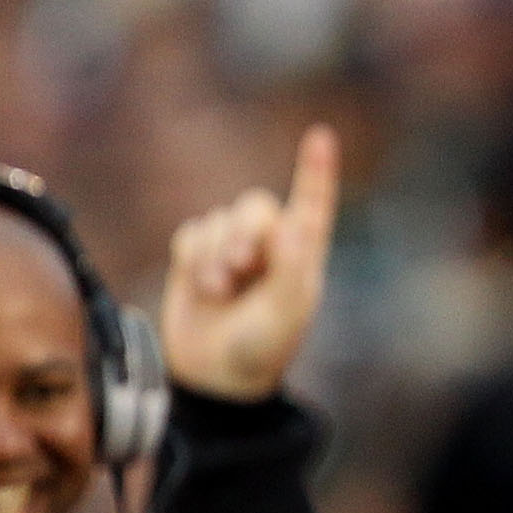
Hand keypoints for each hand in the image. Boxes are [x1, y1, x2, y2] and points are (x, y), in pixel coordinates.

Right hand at [162, 125, 339, 402]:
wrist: (214, 377)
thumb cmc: (262, 347)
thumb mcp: (285, 312)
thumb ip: (291, 268)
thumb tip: (296, 224)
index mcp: (303, 253)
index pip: (312, 204)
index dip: (315, 170)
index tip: (320, 136)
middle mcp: (270, 245)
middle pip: (254, 206)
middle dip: (242, 233)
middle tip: (240, 268)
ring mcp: (232, 248)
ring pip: (218, 220)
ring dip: (214, 255)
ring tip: (220, 292)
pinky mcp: (197, 256)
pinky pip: (191, 232)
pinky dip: (193, 257)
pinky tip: (203, 289)